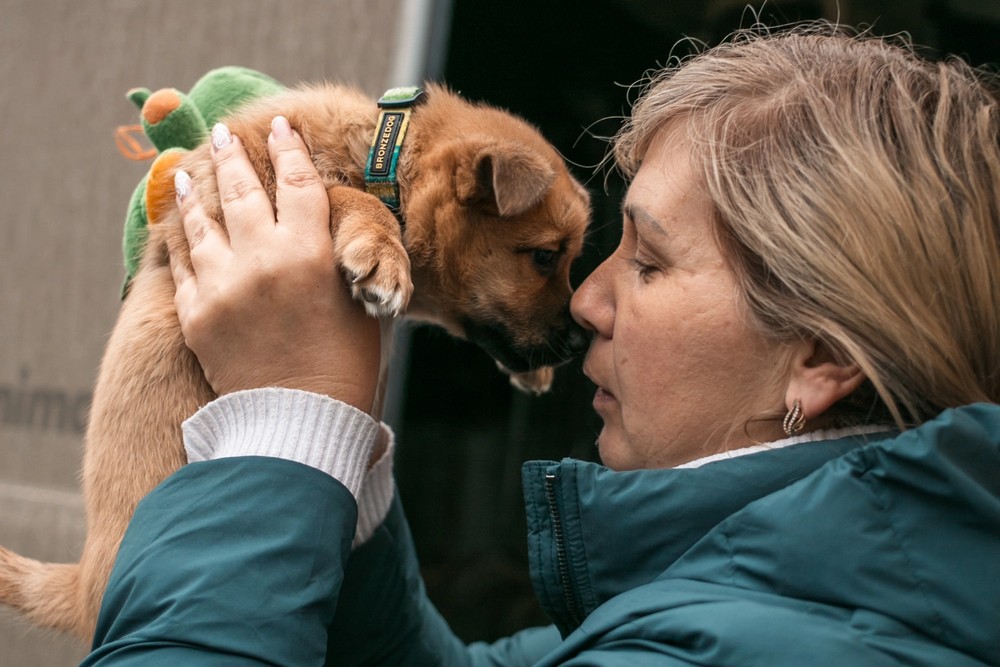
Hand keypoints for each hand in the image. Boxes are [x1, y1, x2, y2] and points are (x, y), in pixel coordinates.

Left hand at [169, 116, 381, 413]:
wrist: (299, 422)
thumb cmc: (346, 367)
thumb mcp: (362, 306)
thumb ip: (346, 263)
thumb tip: (339, 239)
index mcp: (312, 255)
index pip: (300, 183)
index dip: (291, 149)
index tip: (283, 127)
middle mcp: (263, 260)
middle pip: (244, 189)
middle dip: (234, 155)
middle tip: (225, 133)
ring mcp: (224, 285)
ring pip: (204, 219)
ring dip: (199, 188)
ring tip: (193, 170)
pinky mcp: (197, 313)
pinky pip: (183, 261)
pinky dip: (181, 234)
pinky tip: (179, 220)